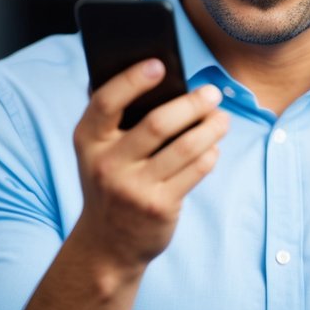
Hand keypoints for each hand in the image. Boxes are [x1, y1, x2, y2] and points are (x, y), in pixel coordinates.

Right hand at [71, 59, 228, 272]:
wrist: (107, 245)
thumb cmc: (111, 182)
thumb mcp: (99, 153)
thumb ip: (117, 121)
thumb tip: (161, 78)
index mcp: (88, 141)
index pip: (106, 102)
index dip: (132, 80)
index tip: (160, 65)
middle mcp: (106, 164)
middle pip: (157, 124)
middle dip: (191, 104)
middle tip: (212, 93)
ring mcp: (132, 188)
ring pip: (184, 147)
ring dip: (210, 128)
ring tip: (222, 118)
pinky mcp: (158, 207)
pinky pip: (194, 171)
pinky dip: (209, 154)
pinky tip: (213, 147)